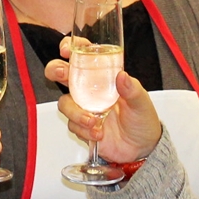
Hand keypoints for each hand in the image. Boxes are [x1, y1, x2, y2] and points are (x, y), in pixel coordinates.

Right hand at [44, 37, 160, 163]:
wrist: (141, 148)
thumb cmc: (142, 120)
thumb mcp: (142, 102)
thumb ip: (132, 89)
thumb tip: (122, 76)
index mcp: (104, 78)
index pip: (84, 57)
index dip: (72, 49)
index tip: (67, 50)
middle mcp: (90, 90)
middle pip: (62, 73)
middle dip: (56, 70)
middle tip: (62, 74)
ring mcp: (83, 108)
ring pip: (64, 102)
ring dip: (75, 112)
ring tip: (93, 121)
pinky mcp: (81, 126)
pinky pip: (72, 124)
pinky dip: (83, 129)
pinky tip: (98, 133)